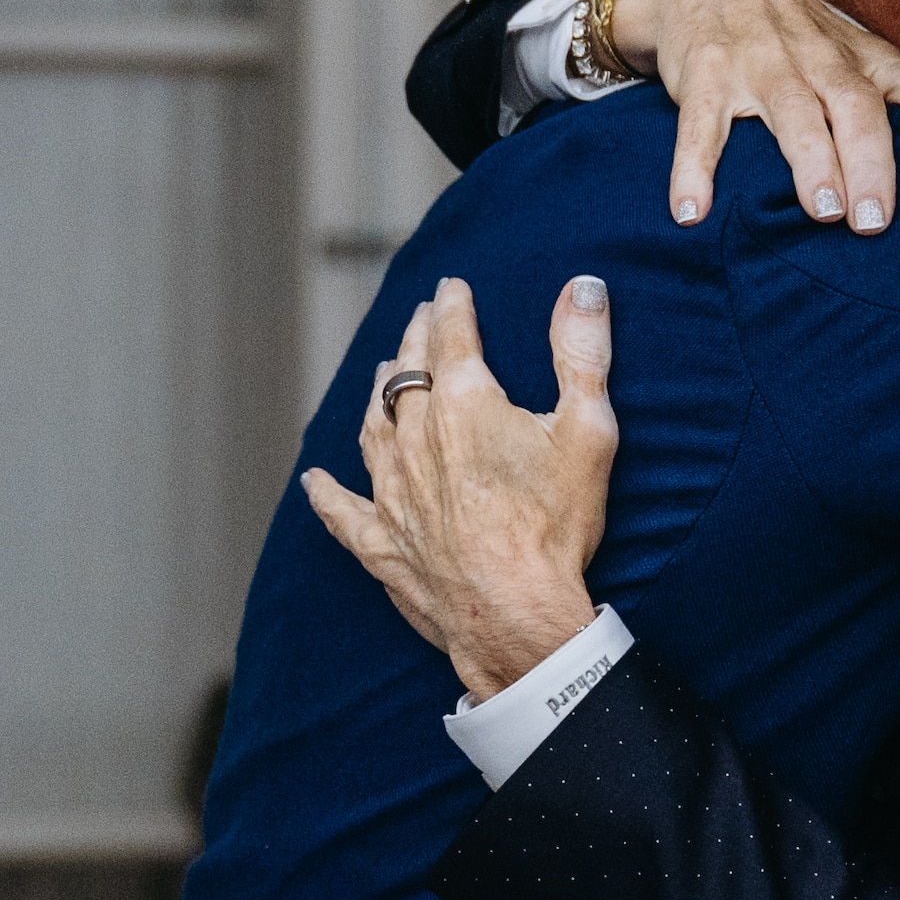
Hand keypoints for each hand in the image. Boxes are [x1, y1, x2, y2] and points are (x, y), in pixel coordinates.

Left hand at [299, 277, 621, 697]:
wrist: (515, 615)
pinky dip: (327, 494)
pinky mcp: (382, 543)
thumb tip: (583, 285)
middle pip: (406, 375)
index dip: (453, 307)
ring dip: (377, 395)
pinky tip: (313, 481)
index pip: (452, 337)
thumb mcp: (587, 429)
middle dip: (415, 341)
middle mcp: (415, 439)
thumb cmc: (555, 525)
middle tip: (421, 320)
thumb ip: (582, 352)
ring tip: (380, 374)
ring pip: (372, 427)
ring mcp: (391, 493)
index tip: (452, 287)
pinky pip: (343, 513)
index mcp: (464, 405)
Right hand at [610, 0, 899, 233]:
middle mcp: (818, 56)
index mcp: (861, 57)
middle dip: (869, 161)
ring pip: (792, 110)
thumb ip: (889, 100)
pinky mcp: (707, 74)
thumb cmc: (794, 38)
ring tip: (823, 211)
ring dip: (810, 160)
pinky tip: (693, 210)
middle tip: (874, 220)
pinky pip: (701, 124)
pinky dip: (695, 168)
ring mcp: (761, 62)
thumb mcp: (849, 54)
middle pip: (855, 104)